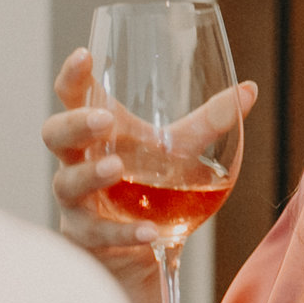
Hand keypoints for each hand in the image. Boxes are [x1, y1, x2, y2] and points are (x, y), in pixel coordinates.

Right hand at [44, 48, 258, 286]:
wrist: (140, 248)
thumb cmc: (149, 186)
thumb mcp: (180, 151)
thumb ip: (209, 123)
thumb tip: (248, 90)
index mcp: (96, 132)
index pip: (73, 96)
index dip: (73, 75)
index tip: (85, 54)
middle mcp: (77, 161)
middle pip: (55, 134)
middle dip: (75, 124)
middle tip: (104, 119)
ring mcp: (76, 201)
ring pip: (67, 183)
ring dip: (91, 174)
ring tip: (117, 168)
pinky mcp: (86, 238)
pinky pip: (98, 234)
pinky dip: (124, 232)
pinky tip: (149, 230)